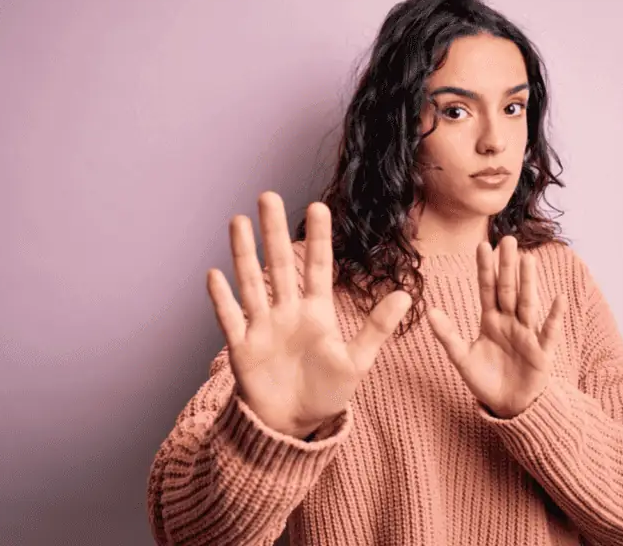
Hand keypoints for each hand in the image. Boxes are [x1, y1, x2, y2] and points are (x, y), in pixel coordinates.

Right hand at [207, 192, 410, 438]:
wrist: (294, 425)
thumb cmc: (327, 393)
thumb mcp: (357, 361)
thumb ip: (377, 328)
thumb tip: (407, 295)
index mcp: (316, 312)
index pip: (318, 268)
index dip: (319, 239)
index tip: (318, 206)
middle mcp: (287, 312)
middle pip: (280, 265)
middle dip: (274, 232)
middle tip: (268, 196)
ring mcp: (262, 328)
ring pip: (251, 283)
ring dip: (244, 254)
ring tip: (238, 222)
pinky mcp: (243, 350)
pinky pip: (230, 320)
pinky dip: (222, 300)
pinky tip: (215, 275)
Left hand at [427, 236, 566, 418]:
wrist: (509, 406)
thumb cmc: (486, 380)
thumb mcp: (462, 358)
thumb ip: (448, 336)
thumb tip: (429, 311)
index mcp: (491, 320)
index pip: (487, 289)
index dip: (485, 268)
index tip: (482, 244)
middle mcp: (510, 322)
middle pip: (508, 290)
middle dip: (508, 266)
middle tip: (509, 240)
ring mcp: (527, 335)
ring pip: (527, 304)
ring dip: (528, 283)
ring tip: (528, 260)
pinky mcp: (541, 352)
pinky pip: (548, 332)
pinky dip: (554, 317)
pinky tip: (558, 298)